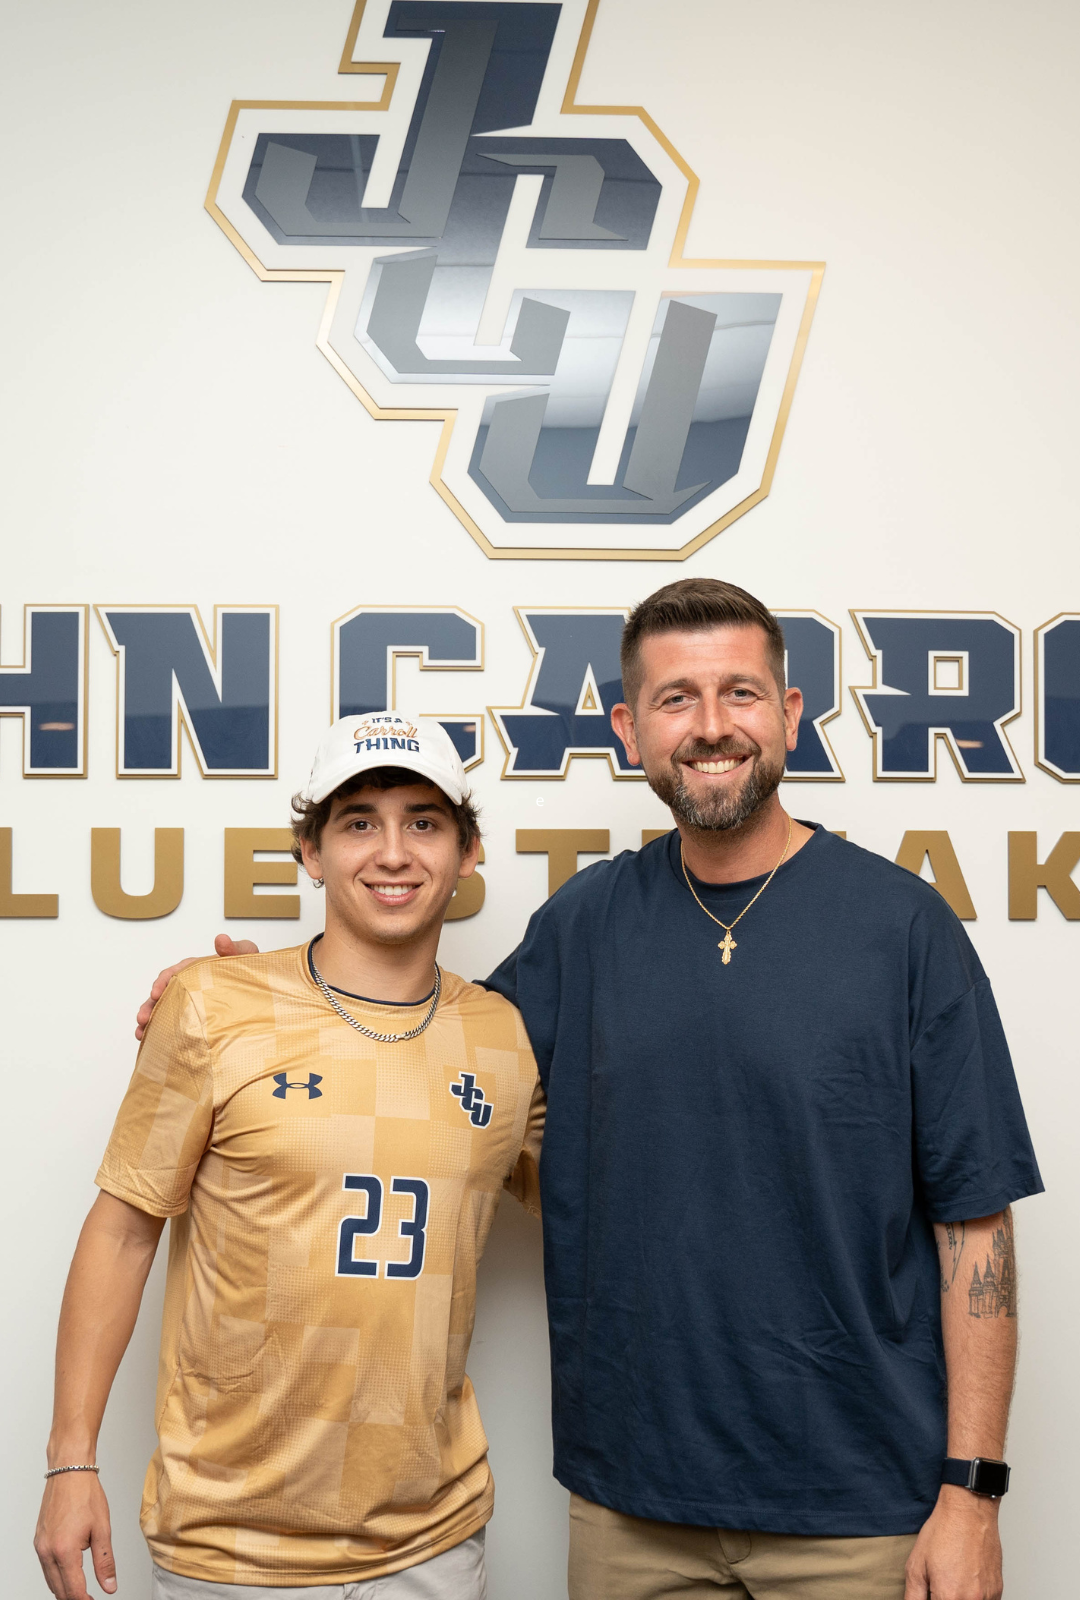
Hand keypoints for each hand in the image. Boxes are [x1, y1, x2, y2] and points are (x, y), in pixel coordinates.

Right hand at [35, 1471, 115, 1598]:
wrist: (69, 1471)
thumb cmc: (86, 1494)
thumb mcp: (103, 1529)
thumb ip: (105, 1561)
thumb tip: (109, 1586)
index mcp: (65, 1551)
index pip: (74, 1590)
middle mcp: (48, 1552)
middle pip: (59, 1590)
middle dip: (74, 1598)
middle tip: (90, 1599)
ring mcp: (40, 1547)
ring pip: (51, 1581)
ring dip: (65, 1589)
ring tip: (82, 1591)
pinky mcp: (39, 1541)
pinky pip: (46, 1567)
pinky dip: (57, 1576)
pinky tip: (69, 1573)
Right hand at [134, 934, 259, 1039]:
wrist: (264, 992)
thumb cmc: (251, 970)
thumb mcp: (247, 956)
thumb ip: (236, 948)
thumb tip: (221, 939)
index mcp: (198, 968)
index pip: (175, 972)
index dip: (163, 981)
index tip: (155, 992)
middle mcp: (190, 985)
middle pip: (163, 993)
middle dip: (149, 1005)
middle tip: (143, 1018)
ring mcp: (190, 1002)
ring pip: (163, 1009)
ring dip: (150, 1019)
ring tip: (141, 1032)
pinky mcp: (195, 1018)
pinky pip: (173, 1023)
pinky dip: (159, 1031)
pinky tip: (150, 1040)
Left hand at [904, 1485, 1002, 1599]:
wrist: (969, 1511)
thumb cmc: (943, 1532)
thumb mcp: (916, 1565)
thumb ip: (913, 1597)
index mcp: (949, 1597)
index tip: (931, 1594)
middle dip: (943, 1598)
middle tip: (938, 1586)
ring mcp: (988, 1597)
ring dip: (959, 1598)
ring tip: (952, 1580)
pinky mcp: (997, 1591)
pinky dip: (973, 1597)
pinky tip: (964, 1581)